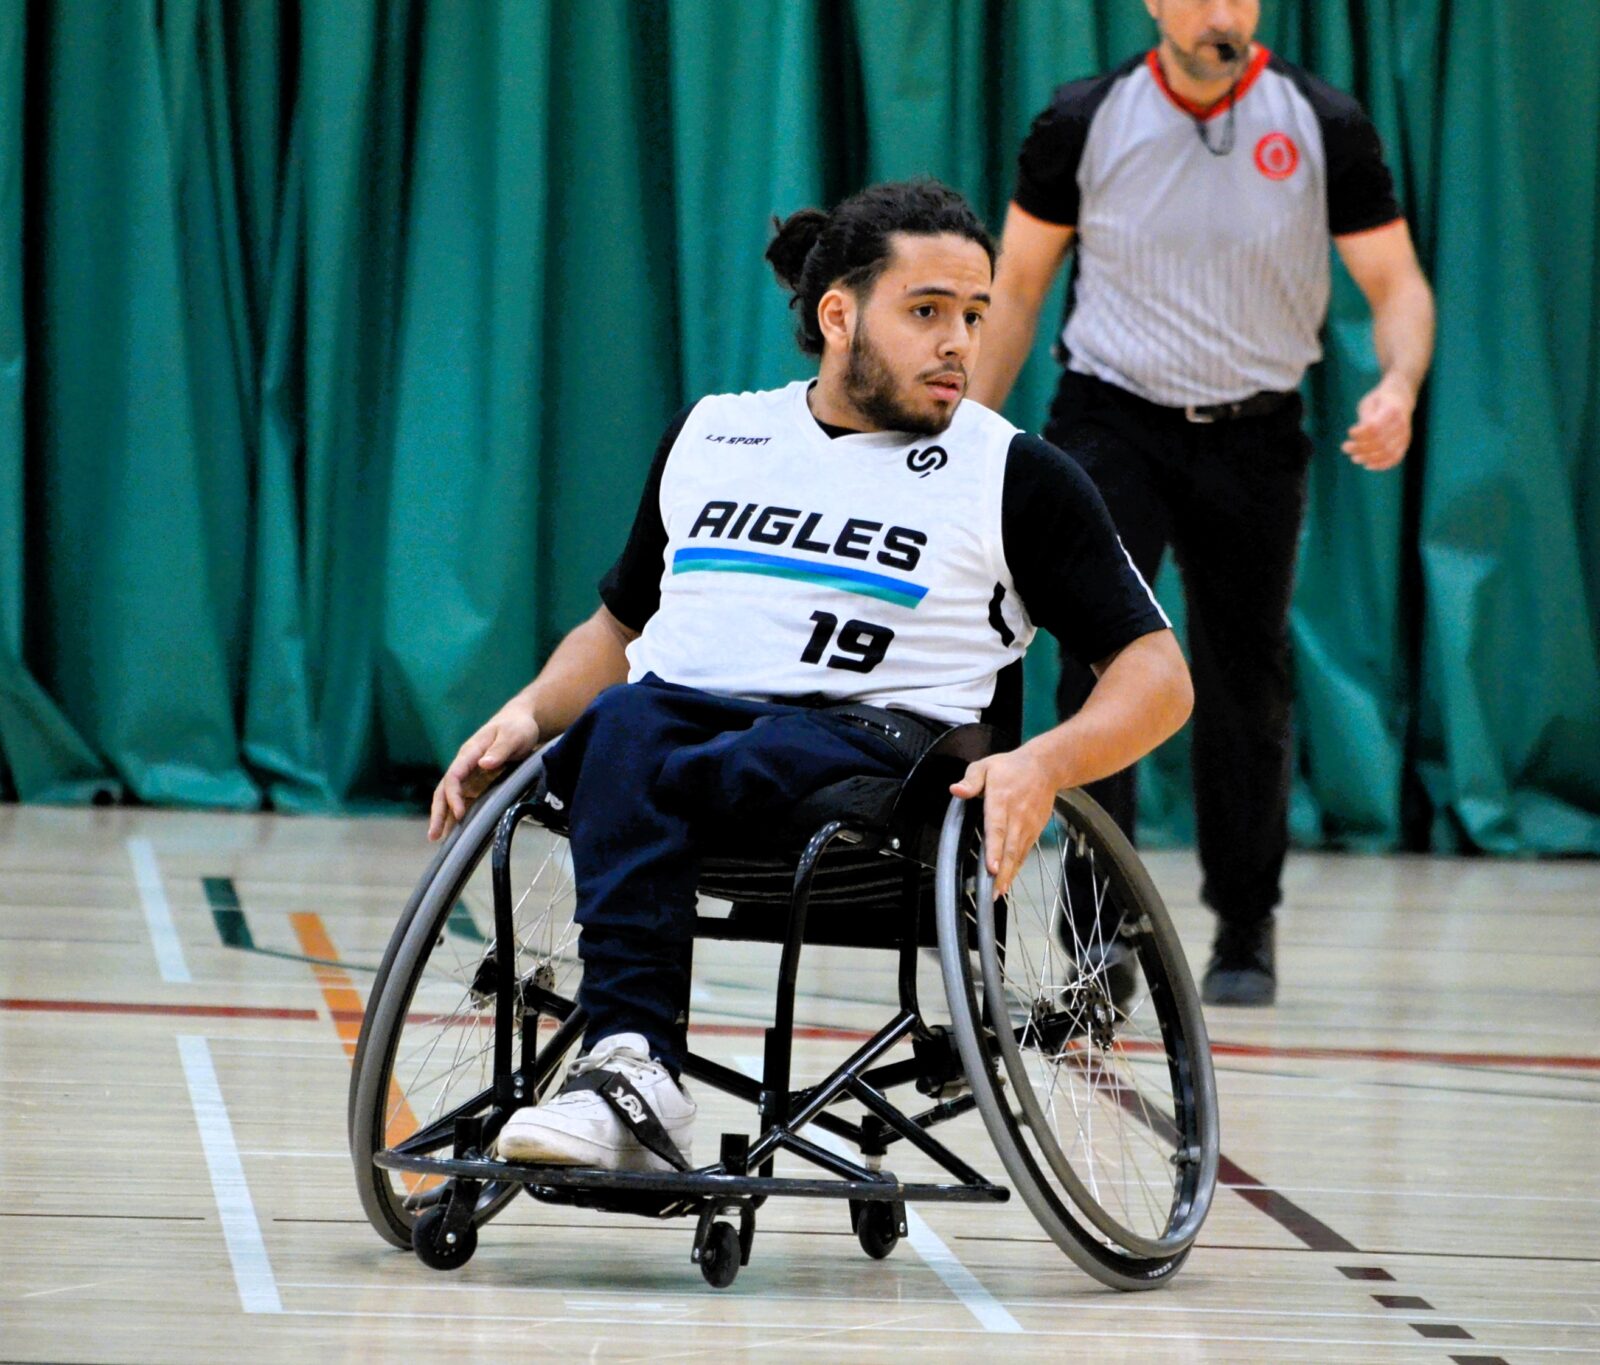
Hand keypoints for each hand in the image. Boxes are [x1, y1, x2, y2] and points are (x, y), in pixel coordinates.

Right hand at [428, 704, 540, 841]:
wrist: (521, 722)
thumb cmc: (517, 727)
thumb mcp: (513, 736)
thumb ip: (500, 749)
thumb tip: (484, 764)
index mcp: (470, 752)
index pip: (454, 775)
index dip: (453, 795)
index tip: (459, 813)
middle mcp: (466, 765)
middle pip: (445, 789)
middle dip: (439, 812)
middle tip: (434, 835)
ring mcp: (471, 775)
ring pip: (452, 797)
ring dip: (445, 817)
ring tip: (438, 839)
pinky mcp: (479, 782)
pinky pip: (467, 800)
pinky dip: (460, 815)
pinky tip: (457, 831)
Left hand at [949, 745, 1059, 898]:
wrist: (1045, 767)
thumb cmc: (1010, 767)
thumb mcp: (986, 766)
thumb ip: (971, 780)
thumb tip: (955, 790)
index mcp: (1001, 799)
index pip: (997, 827)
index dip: (994, 849)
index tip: (990, 867)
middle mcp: (1016, 815)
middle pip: (1010, 847)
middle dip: (1002, 871)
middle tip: (993, 891)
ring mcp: (1028, 825)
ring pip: (1018, 853)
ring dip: (1009, 874)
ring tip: (998, 892)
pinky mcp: (1035, 830)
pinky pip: (1024, 852)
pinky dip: (1017, 867)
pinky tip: (1007, 881)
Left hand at [1343, 376, 1414, 469]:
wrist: (1400, 398)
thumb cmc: (1379, 401)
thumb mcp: (1369, 403)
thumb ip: (1366, 418)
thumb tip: (1358, 434)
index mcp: (1392, 410)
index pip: (1375, 427)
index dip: (1360, 433)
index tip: (1349, 432)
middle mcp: (1401, 424)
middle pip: (1380, 442)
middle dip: (1360, 447)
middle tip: (1345, 447)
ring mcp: (1405, 435)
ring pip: (1387, 452)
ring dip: (1368, 458)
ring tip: (1354, 458)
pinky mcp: (1405, 443)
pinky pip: (1395, 458)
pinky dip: (1381, 464)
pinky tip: (1367, 465)